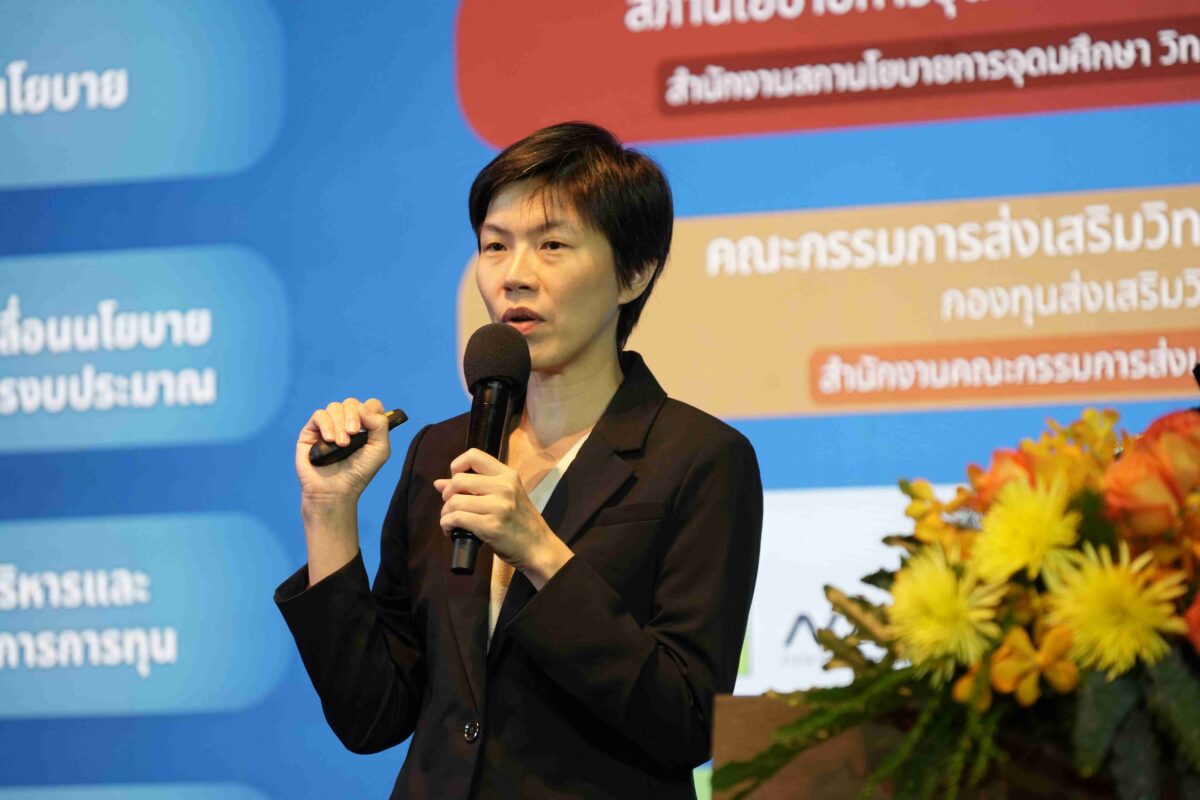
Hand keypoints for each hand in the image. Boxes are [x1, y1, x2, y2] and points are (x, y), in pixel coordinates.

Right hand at [296, 397, 391, 504]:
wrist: (336, 491)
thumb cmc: (358, 473)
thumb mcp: (379, 450)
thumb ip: (380, 425)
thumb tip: (363, 406)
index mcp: (365, 426)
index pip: (370, 405)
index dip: (371, 409)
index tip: (370, 425)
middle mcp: (346, 423)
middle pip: (351, 403)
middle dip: (353, 417)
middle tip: (352, 435)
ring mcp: (328, 426)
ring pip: (335, 407)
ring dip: (340, 424)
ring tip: (341, 444)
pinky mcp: (311, 431)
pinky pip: (319, 415)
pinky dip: (326, 425)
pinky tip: (330, 440)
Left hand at [434, 448, 572, 588]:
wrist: (538, 548)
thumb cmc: (521, 523)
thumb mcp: (505, 497)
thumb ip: (476, 487)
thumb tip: (439, 483)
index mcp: (508, 475)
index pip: (473, 455)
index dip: (456, 466)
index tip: (456, 482)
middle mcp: (504, 487)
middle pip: (458, 480)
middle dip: (447, 495)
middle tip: (452, 507)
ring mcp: (498, 507)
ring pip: (454, 501)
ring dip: (445, 513)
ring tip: (451, 521)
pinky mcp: (490, 526)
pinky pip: (456, 519)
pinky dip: (446, 524)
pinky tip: (450, 530)